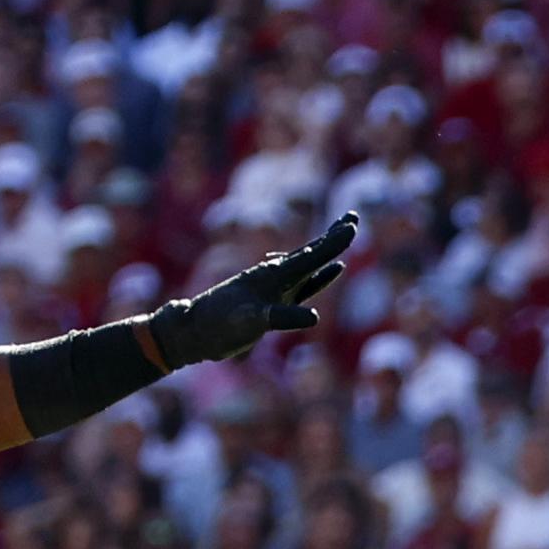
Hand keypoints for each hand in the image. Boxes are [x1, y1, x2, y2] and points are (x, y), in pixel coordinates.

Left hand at [150, 214, 357, 363]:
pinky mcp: (274, 301)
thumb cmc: (219, 326)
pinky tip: (332, 271)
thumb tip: (313, 317)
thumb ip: (280, 317)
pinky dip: (321, 275)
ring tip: (343, 236)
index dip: (334, 241)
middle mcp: (277, 276)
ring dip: (329, 251)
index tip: (353, 224)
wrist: (194, 331)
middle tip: (353, 216)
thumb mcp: (249, 322)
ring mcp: (276, 288)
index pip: (312, 255)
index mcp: (274, 275)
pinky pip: (305, 284)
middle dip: (334, 236)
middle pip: (313, 251)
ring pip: (309, 264)